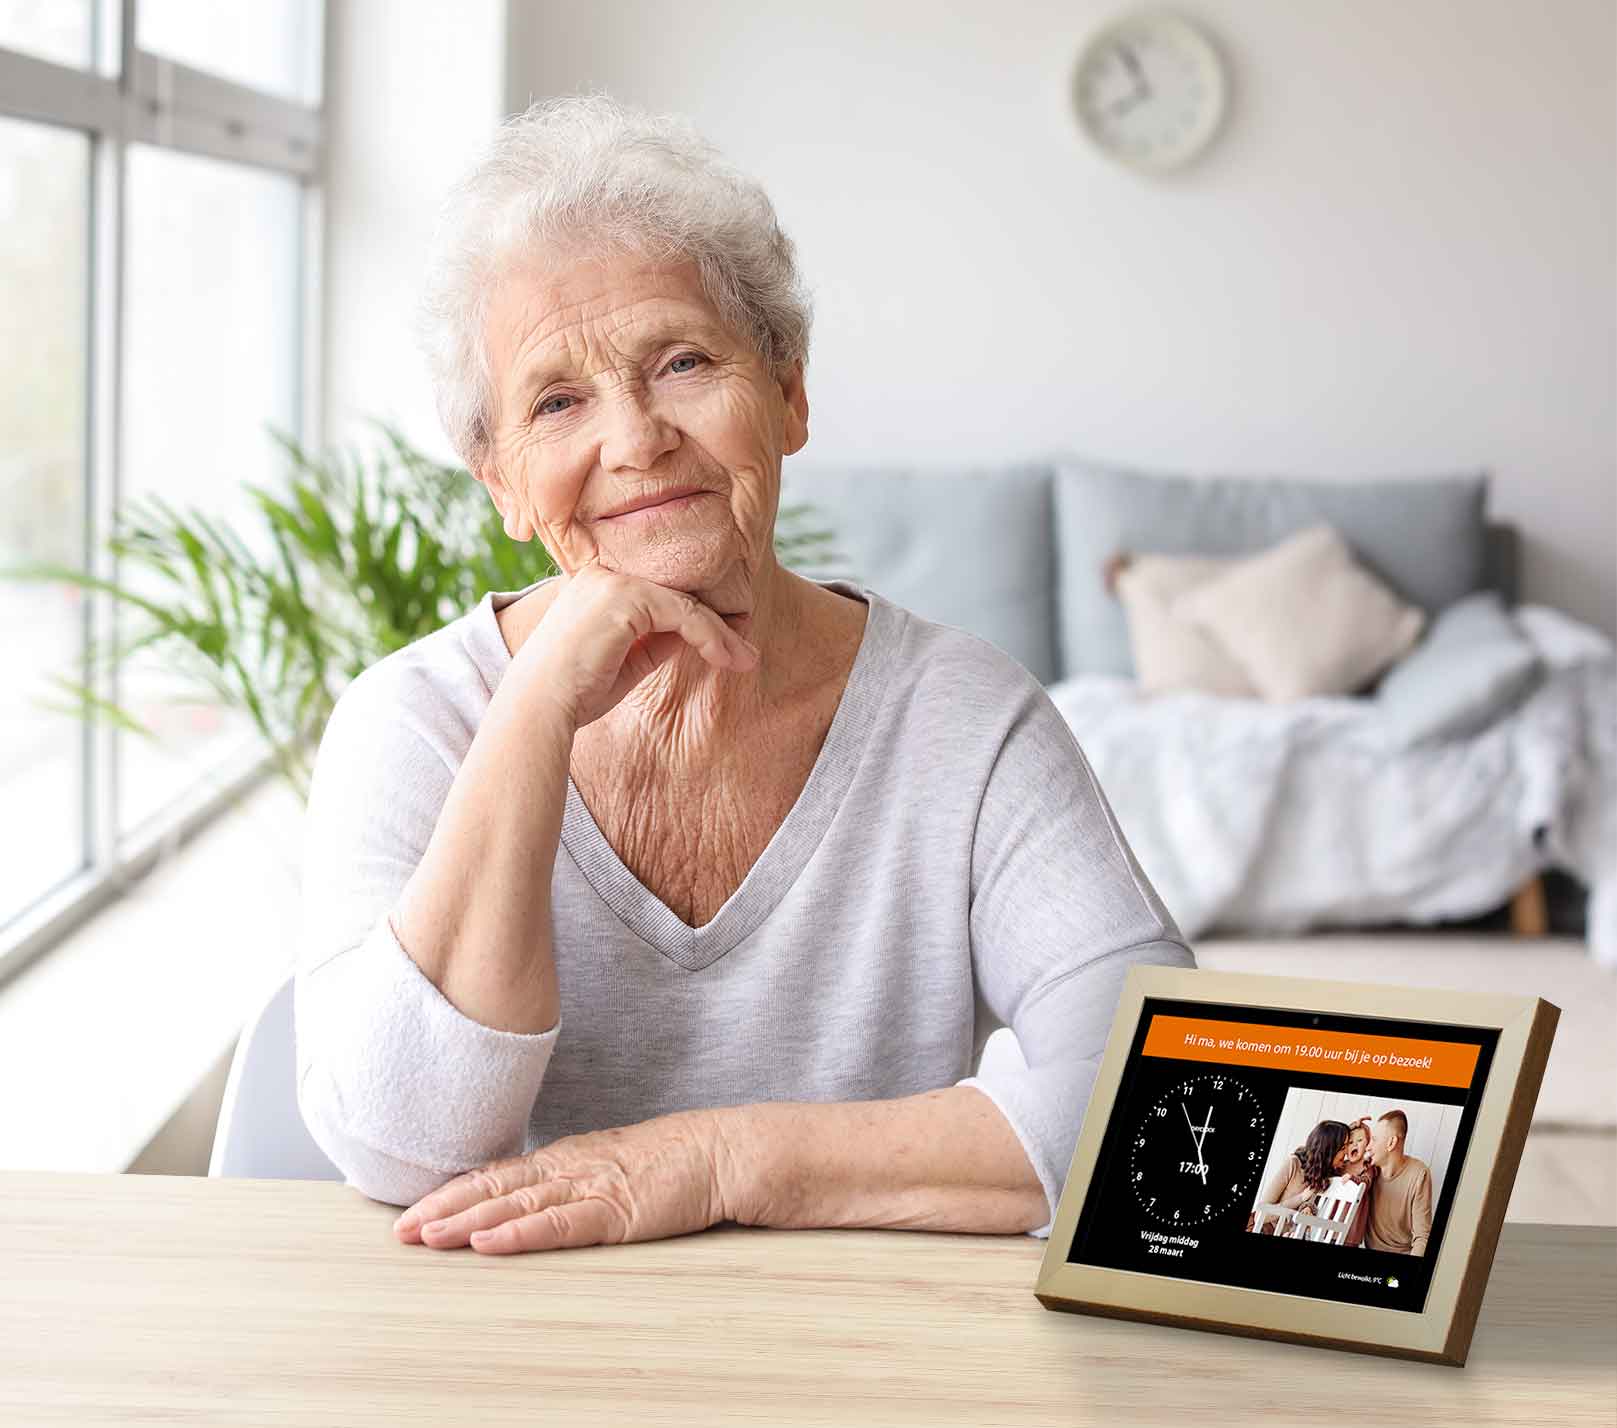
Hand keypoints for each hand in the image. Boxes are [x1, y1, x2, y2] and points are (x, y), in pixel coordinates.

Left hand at [392, 1109, 733, 1253]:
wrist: (721, 1150)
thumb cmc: (673, 1160)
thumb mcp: (611, 1165)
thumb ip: (573, 1180)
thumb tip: (535, 1197)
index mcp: (567, 1158)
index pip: (497, 1175)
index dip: (453, 1193)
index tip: (414, 1212)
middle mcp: (569, 1168)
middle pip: (494, 1188)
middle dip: (443, 1210)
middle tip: (399, 1233)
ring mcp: (590, 1187)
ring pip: (515, 1207)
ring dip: (467, 1223)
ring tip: (427, 1238)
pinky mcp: (615, 1212)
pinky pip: (559, 1226)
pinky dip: (520, 1234)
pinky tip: (489, 1243)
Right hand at [518, 556, 759, 728]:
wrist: (540, 706)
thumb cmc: (575, 692)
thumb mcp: (626, 661)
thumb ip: (657, 641)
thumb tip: (696, 633)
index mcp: (596, 583)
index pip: (660, 593)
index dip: (698, 614)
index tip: (730, 637)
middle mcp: (603, 572)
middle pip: (677, 593)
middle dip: (718, 621)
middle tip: (747, 649)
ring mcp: (613, 580)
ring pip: (687, 604)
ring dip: (722, 634)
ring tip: (747, 659)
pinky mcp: (625, 596)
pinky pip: (684, 614)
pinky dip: (711, 637)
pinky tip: (727, 658)